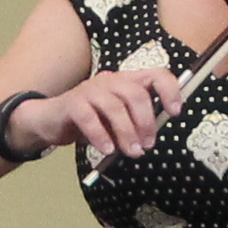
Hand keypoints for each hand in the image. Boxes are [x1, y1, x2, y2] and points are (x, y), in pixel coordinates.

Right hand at [15, 64, 186, 161]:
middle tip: (147, 146)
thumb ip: (135, 122)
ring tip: (131, 152)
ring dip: (126, 132)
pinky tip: (107, 150)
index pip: (156, 75)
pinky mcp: (73, 102)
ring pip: (114, 107)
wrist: (51, 120)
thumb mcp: (117, 121)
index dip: (170, 90)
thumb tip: (152, 137)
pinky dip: (101, 136)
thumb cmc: (90, 121)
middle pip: (136, 94)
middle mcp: (111, 80)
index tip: (175, 112)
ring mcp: (90, 89)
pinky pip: (89, 118)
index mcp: (127, 81)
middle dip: (145, 122)